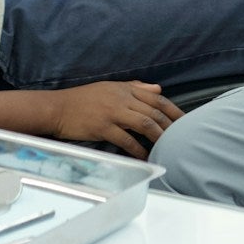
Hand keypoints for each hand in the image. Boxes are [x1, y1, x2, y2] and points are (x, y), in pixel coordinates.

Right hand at [50, 82, 183, 158]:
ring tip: (168, 148)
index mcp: (124, 89)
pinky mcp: (103, 127)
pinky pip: (126, 140)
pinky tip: (146, 157)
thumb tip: (157, 89)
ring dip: (159, 137)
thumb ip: (135, 87)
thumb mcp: (110, 87)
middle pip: (154, 112)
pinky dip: (139, 149)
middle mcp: (121, 99)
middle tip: (183, 138)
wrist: (58, 108)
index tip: (185, 121)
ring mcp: (113, 113)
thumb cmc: (82, 99)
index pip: (156, 98)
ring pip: (144, 124)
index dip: (173, 110)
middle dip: (171, 126)